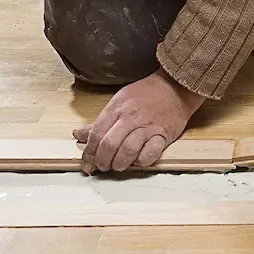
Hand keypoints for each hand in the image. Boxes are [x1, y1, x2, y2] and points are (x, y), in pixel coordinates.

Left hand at [73, 68, 204, 173]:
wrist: (174, 86)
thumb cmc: (146, 94)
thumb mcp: (118, 101)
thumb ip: (99, 121)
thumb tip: (79, 134)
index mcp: (116, 109)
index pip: (96, 134)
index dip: (88, 153)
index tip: (87, 163)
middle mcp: (130, 118)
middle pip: (109, 145)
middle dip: (102, 161)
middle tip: (102, 167)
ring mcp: (147, 127)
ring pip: (127, 150)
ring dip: (119, 163)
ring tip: (118, 166)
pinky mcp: (163, 135)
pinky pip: (150, 153)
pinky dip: (142, 161)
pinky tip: (137, 161)